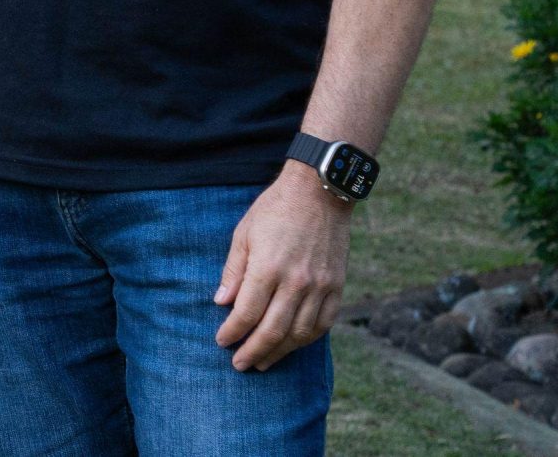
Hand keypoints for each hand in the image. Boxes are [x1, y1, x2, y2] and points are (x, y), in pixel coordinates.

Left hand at [213, 161, 350, 369]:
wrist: (319, 194)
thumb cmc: (274, 210)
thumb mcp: (243, 233)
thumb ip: (234, 270)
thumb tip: (221, 302)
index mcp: (268, 267)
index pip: (247, 313)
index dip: (233, 332)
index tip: (221, 341)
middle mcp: (296, 282)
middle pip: (273, 331)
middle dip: (253, 352)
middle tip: (239, 365)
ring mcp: (320, 287)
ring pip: (299, 334)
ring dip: (279, 352)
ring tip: (263, 361)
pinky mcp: (336, 287)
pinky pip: (323, 324)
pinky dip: (306, 339)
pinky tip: (292, 344)